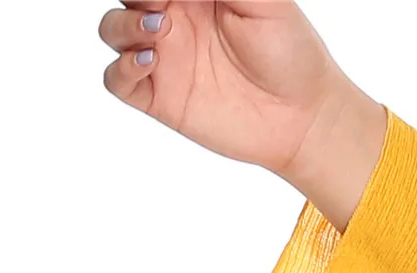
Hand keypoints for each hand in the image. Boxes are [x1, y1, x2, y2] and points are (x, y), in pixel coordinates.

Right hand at [99, 2, 387, 229]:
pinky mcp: (161, 99)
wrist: (304, 117)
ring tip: (159, 30)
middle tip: (161, 2)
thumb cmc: (291, 53)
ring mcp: (165, 59)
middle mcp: (173, 19)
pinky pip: (117, 80)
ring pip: (112, 29)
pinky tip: (150, 60)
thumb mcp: (264, 1)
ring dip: (124, 24)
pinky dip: (121, 67)